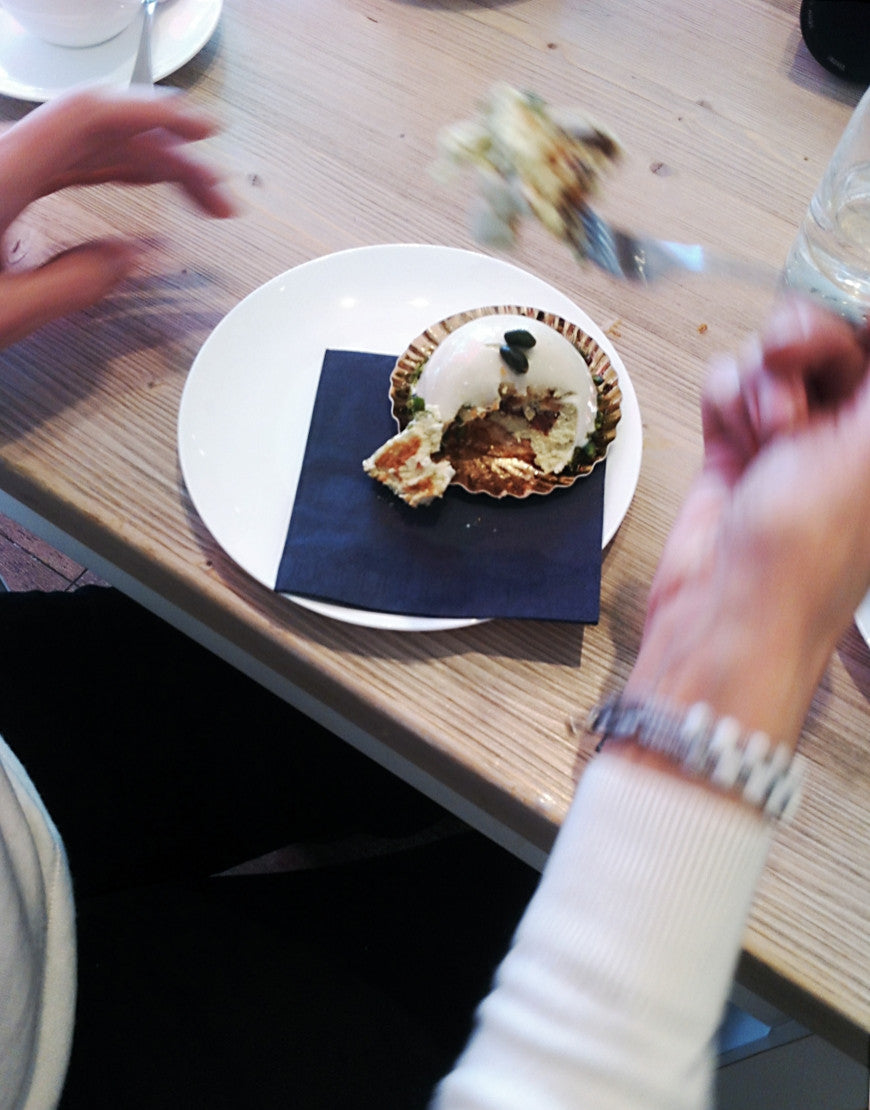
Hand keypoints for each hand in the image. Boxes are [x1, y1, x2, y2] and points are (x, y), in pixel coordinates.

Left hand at [0, 86, 236, 348]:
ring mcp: (5, 172)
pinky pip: (70, 169)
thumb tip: (136, 259)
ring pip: (91, 150)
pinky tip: (145, 202)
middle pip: (102, 133)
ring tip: (201, 201)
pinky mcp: (4, 189)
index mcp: (1, 175)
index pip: (88, 119)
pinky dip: (117, 179)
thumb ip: (74, 286)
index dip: (153, 115)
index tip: (204, 134)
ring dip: (151, 168)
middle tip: (220, 197)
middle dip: (171, 156)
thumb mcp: (3, 314)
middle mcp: (5, 161)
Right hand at [626, 295, 869, 744]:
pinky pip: (726, 388)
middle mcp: (848, 434)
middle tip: (786, 358)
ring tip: (763, 435)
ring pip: (769, 361)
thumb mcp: (869, 448)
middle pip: (825, 340)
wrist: (726, 614)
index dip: (851, 324)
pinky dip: (724, 401)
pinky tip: (732, 437)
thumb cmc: (806, 551)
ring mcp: (790, 441)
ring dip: (758, 384)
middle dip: (801, 344)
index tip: (831, 329)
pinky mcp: (735, 449)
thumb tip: (866, 323)